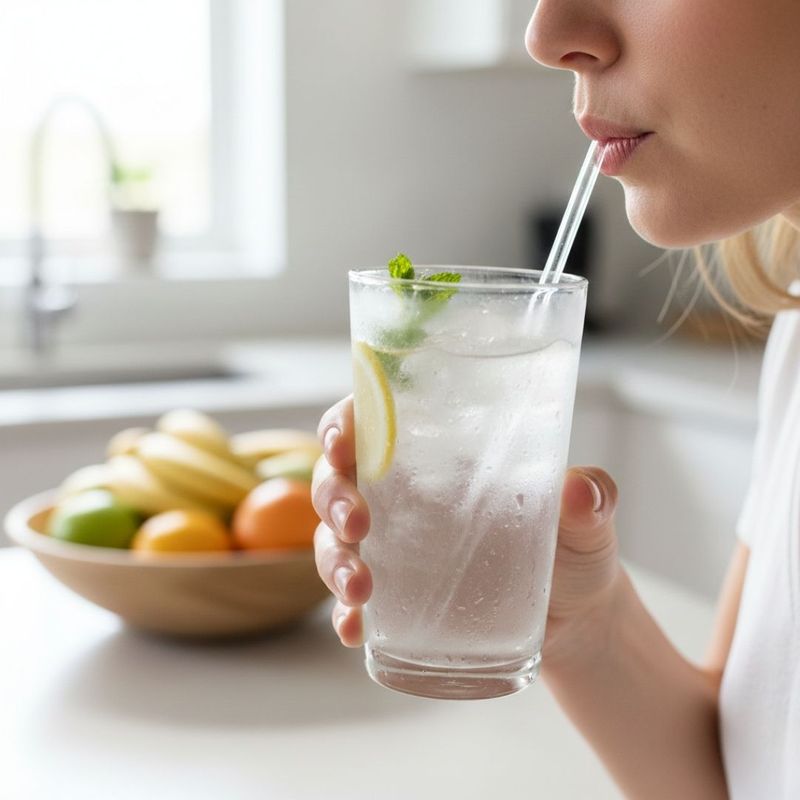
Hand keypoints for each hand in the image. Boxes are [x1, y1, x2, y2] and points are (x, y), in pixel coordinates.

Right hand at [312, 396, 620, 654]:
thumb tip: (580, 490)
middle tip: (356, 524)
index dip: (344, 425)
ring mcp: (396, 548)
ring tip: (360, 590)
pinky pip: (355, 602)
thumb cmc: (574, 548)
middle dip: (333, 498)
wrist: (577, 619)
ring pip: (336, 541)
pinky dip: (346, 614)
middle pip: (339, 480)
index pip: (376, 422)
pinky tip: (355, 630)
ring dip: (334, 562)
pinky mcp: (399, 599)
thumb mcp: (587, 518)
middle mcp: (406, 495)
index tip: (341, 443)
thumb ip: (591, 497)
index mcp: (439, 455)